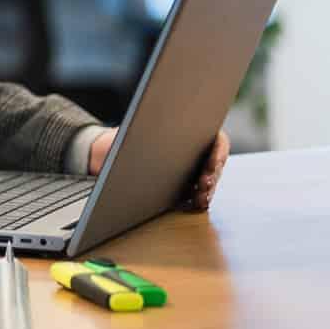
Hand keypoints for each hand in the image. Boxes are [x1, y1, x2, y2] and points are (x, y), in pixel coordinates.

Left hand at [90, 126, 228, 209]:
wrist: (110, 156)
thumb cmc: (127, 138)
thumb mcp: (138, 130)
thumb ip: (149, 129)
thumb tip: (153, 124)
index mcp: (192, 133)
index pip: (217, 141)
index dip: (219, 152)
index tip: (213, 164)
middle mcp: (196, 152)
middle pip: (214, 164)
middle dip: (213, 175)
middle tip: (205, 183)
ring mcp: (192, 171)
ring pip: (208, 181)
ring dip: (208, 190)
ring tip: (202, 198)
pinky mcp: (184, 187)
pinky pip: (197, 194)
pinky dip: (199, 200)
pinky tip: (196, 204)